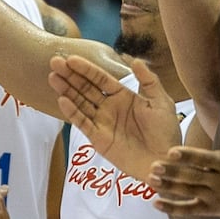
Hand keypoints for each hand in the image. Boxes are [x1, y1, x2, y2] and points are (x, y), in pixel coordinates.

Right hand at [49, 52, 179, 182]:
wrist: (164, 159)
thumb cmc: (166, 131)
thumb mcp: (161, 101)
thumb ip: (148, 80)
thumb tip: (135, 60)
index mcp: (124, 96)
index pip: (100, 79)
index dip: (86, 69)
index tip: (71, 59)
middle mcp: (109, 107)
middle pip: (86, 88)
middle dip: (70, 76)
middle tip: (55, 62)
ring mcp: (102, 123)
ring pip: (80, 103)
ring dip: (66, 90)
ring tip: (53, 78)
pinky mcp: (98, 139)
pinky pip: (82, 123)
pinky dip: (72, 112)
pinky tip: (62, 100)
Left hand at [153, 114, 219, 216]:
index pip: (204, 159)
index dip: (187, 156)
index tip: (170, 152)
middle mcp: (219, 180)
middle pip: (192, 176)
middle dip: (172, 172)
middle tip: (153, 166)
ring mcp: (215, 196)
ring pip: (188, 191)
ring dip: (169, 187)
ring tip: (150, 180)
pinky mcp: (211, 210)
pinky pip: (189, 210)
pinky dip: (173, 208)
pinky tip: (155, 203)